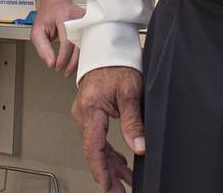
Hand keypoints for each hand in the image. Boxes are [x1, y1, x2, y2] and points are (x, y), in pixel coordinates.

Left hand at [30, 0, 84, 75]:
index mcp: (64, 16)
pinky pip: (88, 42)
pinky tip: (76, 61)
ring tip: (69, 70)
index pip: (67, 40)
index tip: (58, 66)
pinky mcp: (90, 25)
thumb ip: (42, 47)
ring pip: (85, 45)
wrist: (55, 4)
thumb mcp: (37, 31)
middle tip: (64, 72)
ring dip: (77, 60)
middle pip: (79, 44)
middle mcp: (77, 17)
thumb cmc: (47, 16)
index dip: (63, 57)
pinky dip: (82, 54)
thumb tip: (51, 63)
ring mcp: (86, 20)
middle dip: (71, 62)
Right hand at [71, 65, 143, 191]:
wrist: (106, 44)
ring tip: (125, 180)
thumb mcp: (131, 92)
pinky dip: (109, 151)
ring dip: (111, 164)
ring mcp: (85, 113)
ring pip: (97, 146)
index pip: (93, 147)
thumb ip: (133, 122)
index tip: (107, 186)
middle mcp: (83, 112)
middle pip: (95, 150)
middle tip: (119, 191)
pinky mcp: (90, 111)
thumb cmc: (116, 61)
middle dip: (109, 173)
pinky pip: (98, 137)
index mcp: (90, 108)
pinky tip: (120, 162)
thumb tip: (139, 147)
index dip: (100, 170)